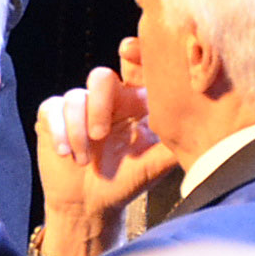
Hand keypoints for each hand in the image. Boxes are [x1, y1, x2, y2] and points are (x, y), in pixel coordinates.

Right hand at [32, 64, 179, 255]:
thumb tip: (201, 134)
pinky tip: (66, 154)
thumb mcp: (154, 166)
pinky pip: (53, 110)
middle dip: (99, 104)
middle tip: (100, 135)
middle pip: (100, 77)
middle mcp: (107, 99)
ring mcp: (78, 106)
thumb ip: (173, 145)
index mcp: (134, 103)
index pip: (135, 68)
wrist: (89, 204)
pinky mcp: (53, 116)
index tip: (128, 51)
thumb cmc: (126, 182)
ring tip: (84, 160)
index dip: (134, 53)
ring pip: (74, 97)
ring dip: (77, 130)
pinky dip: (60, 133)